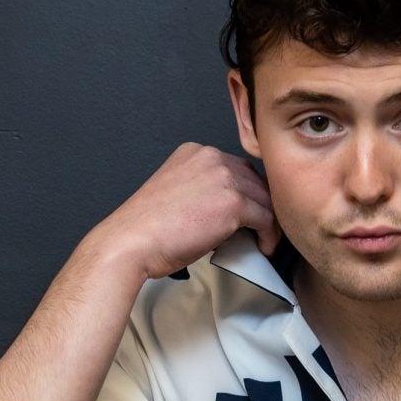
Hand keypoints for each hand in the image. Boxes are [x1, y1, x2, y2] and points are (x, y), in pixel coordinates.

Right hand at [90, 143, 279, 279]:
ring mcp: (224, 178)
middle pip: (254, 180)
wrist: (131, 242)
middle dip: (260, 205)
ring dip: (267, 222)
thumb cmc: (146, 228)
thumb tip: (230, 209)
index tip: (249, 212)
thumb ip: (203, 188)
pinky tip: (263, 247)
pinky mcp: (233, 203)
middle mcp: (212, 158)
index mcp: (195, 152)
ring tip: (261, 241)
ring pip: (264, 199)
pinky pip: (266, 219)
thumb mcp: (176, 191)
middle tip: (259, 229)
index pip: (237, 168)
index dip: (246, 192)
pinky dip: (269, 236)